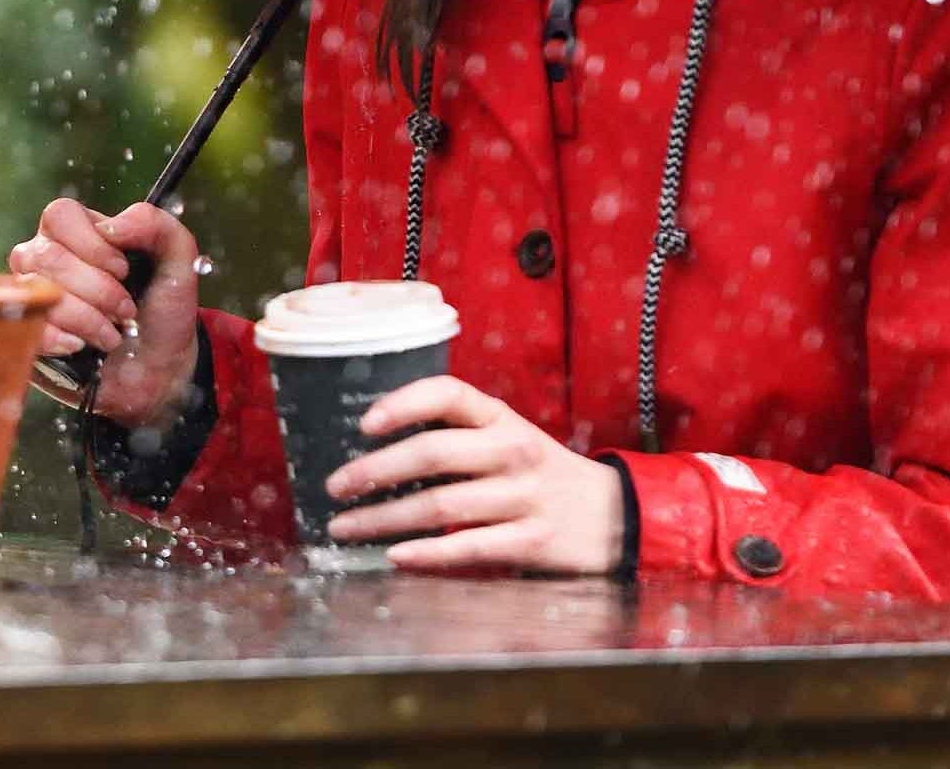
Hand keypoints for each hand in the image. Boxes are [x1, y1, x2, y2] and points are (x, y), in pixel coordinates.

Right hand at [8, 200, 202, 429]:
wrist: (159, 368)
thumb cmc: (162, 310)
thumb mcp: (179, 260)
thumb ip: (155, 224)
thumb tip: (111, 225)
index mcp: (76, 231)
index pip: (60, 215)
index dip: (92, 245)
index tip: (124, 270)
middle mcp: (45, 257)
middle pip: (49, 256)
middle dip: (98, 289)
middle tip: (126, 310)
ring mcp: (31, 295)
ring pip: (40, 293)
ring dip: (87, 318)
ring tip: (112, 333)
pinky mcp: (27, 333)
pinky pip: (28, 328)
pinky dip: (62, 339)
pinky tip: (82, 346)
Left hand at [324, 375, 624, 574]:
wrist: (613, 515)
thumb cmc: (537, 474)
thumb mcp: (506, 438)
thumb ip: (456, 435)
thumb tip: (374, 446)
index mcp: (501, 418)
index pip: (449, 394)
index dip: (403, 403)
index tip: (364, 424)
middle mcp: (513, 450)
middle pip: (433, 454)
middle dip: (374, 471)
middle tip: (335, 488)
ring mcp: (525, 497)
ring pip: (441, 506)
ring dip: (384, 518)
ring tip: (347, 527)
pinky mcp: (534, 541)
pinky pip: (469, 547)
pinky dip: (427, 553)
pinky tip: (395, 555)